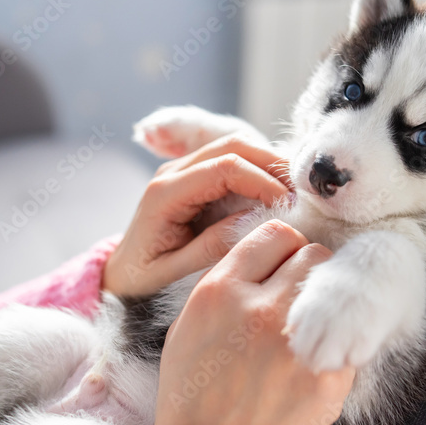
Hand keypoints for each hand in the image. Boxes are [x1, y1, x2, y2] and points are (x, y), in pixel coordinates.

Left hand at [103, 136, 289, 297]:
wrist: (122, 274)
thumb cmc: (143, 279)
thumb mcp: (173, 273)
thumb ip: (211, 248)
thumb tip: (253, 223)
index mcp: (165, 194)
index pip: (225, 168)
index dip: (263, 180)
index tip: (289, 206)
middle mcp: (174, 172)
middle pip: (234, 144)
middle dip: (274, 163)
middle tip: (303, 192)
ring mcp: (184, 168)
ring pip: (237, 145)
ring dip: (271, 162)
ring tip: (297, 190)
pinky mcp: (197, 175)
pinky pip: (233, 158)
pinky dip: (261, 168)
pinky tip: (280, 189)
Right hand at [155, 220, 355, 424]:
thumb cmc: (196, 399)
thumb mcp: (187, 331)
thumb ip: (225, 289)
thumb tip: (264, 262)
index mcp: (219, 293)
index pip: (272, 234)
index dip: (279, 251)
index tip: (279, 270)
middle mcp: (259, 308)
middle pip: (311, 252)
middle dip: (306, 272)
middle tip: (295, 301)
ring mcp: (298, 341)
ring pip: (335, 287)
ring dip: (325, 301)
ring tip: (307, 329)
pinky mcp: (329, 374)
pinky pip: (349, 332)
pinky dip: (337, 340)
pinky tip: (315, 360)